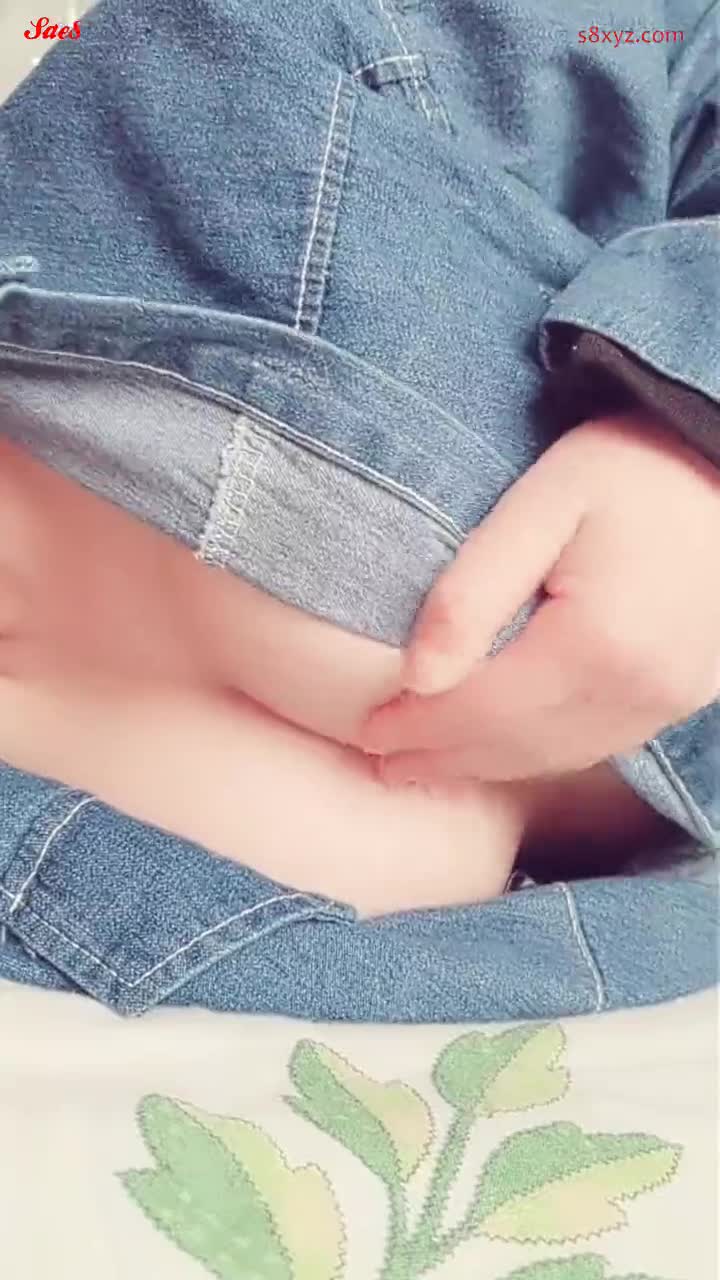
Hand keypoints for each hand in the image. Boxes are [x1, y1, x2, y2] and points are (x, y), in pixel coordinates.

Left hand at [360, 412, 719, 783]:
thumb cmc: (640, 467)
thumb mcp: (546, 503)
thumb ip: (475, 589)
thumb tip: (415, 676)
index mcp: (591, 647)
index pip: (479, 710)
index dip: (417, 727)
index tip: (364, 731)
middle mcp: (632, 692)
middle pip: (513, 745)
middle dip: (441, 756)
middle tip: (380, 759)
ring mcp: (664, 702)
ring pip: (553, 756)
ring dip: (485, 765)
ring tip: (426, 765)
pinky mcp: (680, 695)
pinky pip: (594, 745)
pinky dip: (536, 755)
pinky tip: (505, 749)